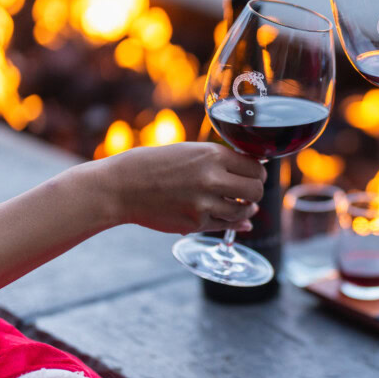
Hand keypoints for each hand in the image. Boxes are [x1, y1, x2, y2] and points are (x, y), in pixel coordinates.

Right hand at [98, 142, 265, 234]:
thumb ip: (219, 161)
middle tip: (249, 192)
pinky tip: (238, 221)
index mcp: (212, 155)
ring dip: (246, 209)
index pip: (255, 167)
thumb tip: (253, 173)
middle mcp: (211, 178)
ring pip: (243, 211)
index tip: (254, 174)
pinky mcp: (195, 223)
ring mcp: (204, 203)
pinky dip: (234, 224)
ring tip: (241, 205)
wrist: (120, 187)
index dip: (258, 172)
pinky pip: (225, 225)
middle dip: (256, 192)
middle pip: (255, 190)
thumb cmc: (153, 165)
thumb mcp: (189, 152)